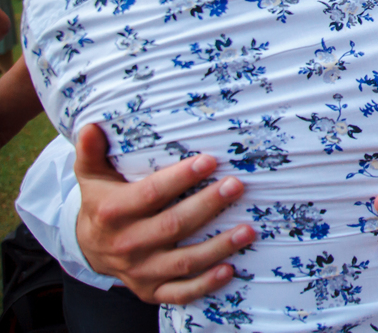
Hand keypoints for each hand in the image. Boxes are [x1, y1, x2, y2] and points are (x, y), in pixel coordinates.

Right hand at [74, 123, 255, 303]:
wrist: (88, 247)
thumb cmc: (102, 201)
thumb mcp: (91, 175)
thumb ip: (91, 151)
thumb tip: (93, 125)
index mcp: (113, 212)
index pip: (150, 194)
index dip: (180, 178)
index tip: (209, 161)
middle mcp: (126, 244)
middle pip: (172, 226)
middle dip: (207, 206)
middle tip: (236, 186)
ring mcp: (140, 270)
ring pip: (182, 262)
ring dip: (218, 247)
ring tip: (248, 230)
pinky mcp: (150, 290)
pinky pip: (179, 292)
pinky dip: (204, 285)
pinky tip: (229, 270)